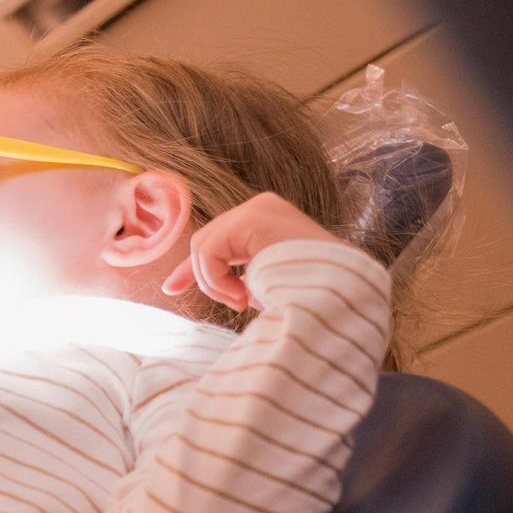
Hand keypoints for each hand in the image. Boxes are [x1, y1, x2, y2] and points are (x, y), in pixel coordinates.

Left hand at [160, 192, 341, 311]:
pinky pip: (209, 251)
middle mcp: (261, 207)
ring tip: (244, 303)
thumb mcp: (263, 285)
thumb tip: (194, 286)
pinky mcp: (251, 219)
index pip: (218, 241)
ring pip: (203, 247)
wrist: (341, 298)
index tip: (170, 289)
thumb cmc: (310, 298)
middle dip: (201, 276)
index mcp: (268, 221)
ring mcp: (257, 209)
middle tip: (232, 305)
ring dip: (216, 284)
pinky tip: (243, 295)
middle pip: (206, 242)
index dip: (193, 268)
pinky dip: (217, 280)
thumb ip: (235, 279)